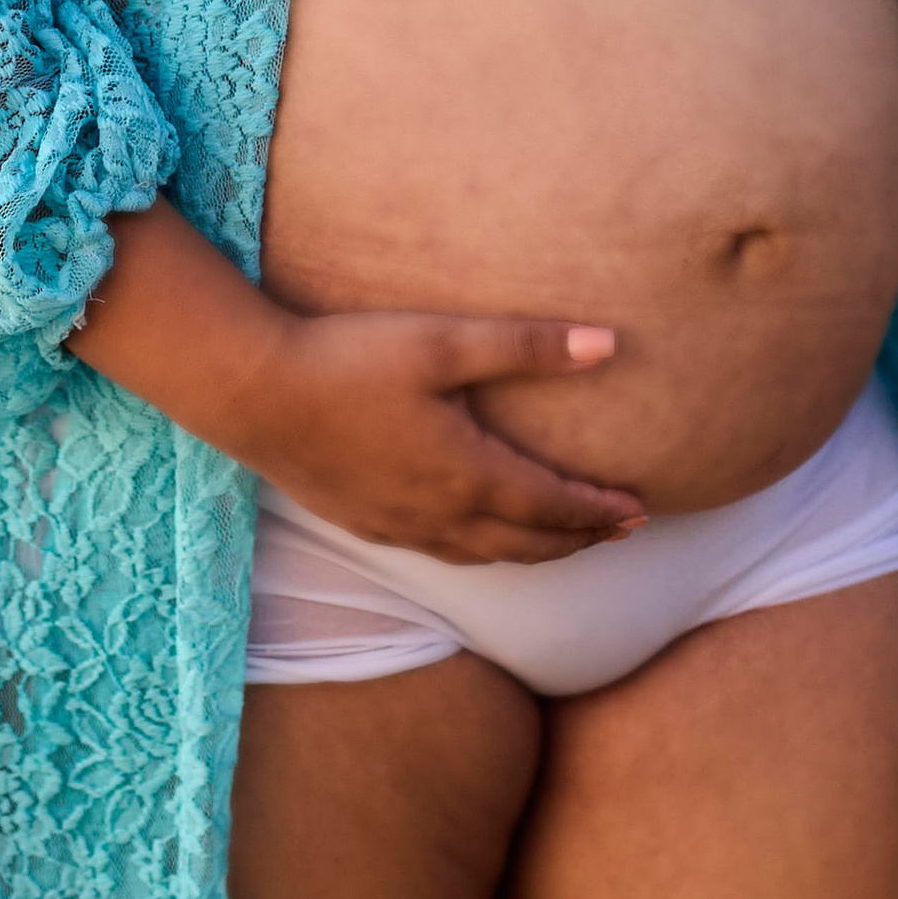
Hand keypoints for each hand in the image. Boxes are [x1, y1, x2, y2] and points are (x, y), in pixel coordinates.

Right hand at [237, 308, 645, 563]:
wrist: (257, 394)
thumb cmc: (351, 359)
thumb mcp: (443, 341)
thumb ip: (527, 346)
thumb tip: (609, 344)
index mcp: (468, 473)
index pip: (553, 505)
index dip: (600, 511)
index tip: (641, 509)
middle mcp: (441, 514)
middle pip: (528, 543)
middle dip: (580, 539)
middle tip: (622, 532)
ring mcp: (401, 527)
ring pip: (487, 557)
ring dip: (536, 552)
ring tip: (566, 542)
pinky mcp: (368, 524)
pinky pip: (445, 554)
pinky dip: (484, 554)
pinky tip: (480, 539)